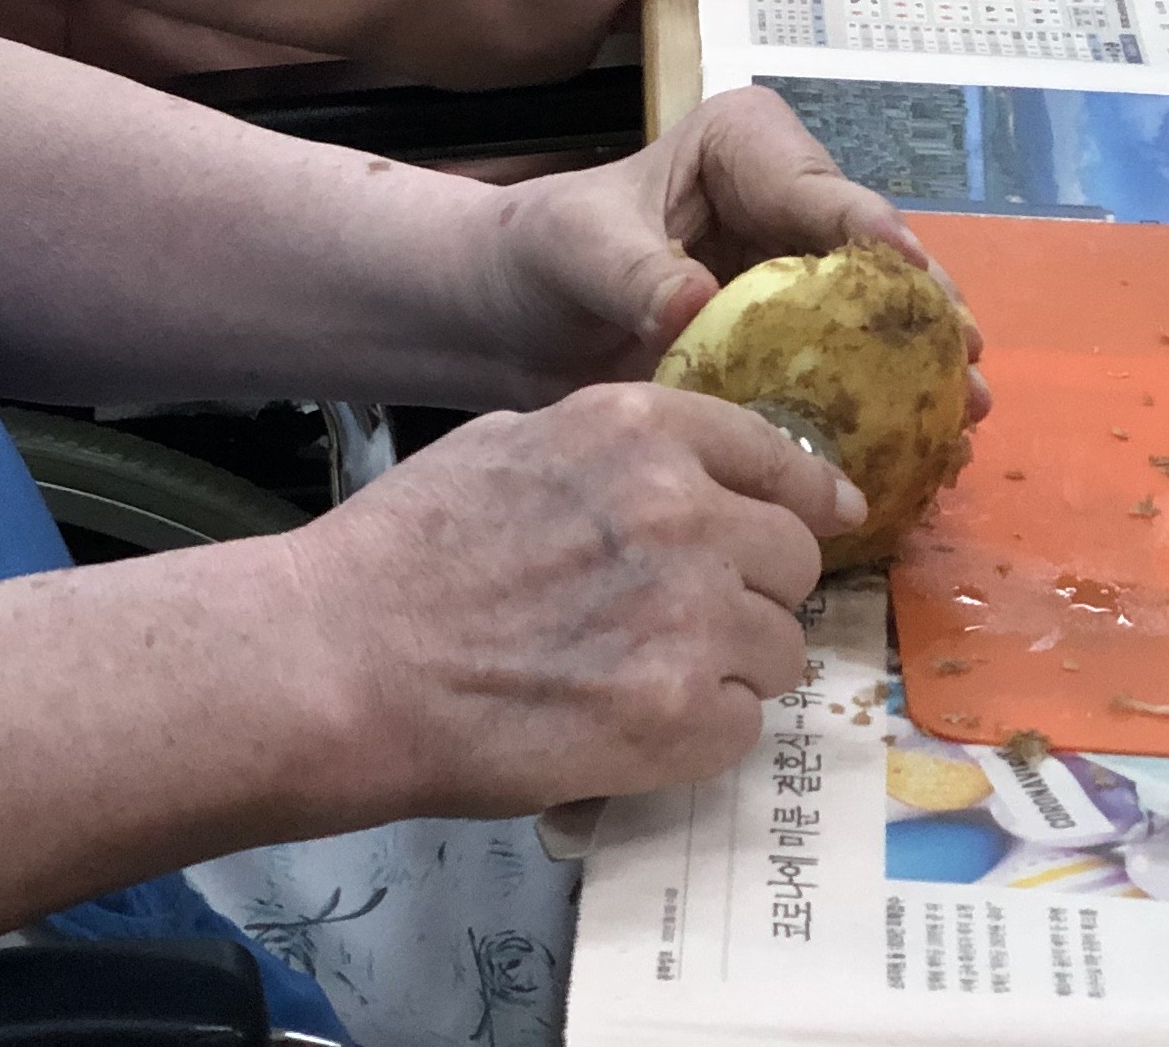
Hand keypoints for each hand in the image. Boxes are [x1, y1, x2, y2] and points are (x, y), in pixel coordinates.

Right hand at [284, 383, 851, 817]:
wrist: (342, 660)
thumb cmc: (403, 552)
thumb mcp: (511, 443)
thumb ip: (611, 452)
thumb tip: (679, 473)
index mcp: (642, 432)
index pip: (776, 454)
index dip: (805, 495)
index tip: (825, 517)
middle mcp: (685, 510)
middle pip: (794, 559)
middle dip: (754, 592)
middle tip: (686, 623)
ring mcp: (690, 615)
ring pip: (780, 650)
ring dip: (730, 669)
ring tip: (645, 681)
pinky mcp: (680, 715)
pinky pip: (742, 727)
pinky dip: (699, 736)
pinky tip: (630, 728)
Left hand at [470, 85, 984, 412]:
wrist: (507, 317)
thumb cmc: (539, 253)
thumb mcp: (579, 249)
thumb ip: (636, 274)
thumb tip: (694, 304)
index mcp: (747, 145)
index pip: (819, 191)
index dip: (873, 236)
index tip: (913, 277)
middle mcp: (788, 199)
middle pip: (871, 254)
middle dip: (922, 310)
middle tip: (966, 363)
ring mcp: (796, 271)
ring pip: (874, 313)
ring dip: (920, 363)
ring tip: (964, 412)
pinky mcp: (790, 337)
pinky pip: (844, 365)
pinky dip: (879, 401)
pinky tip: (920, 444)